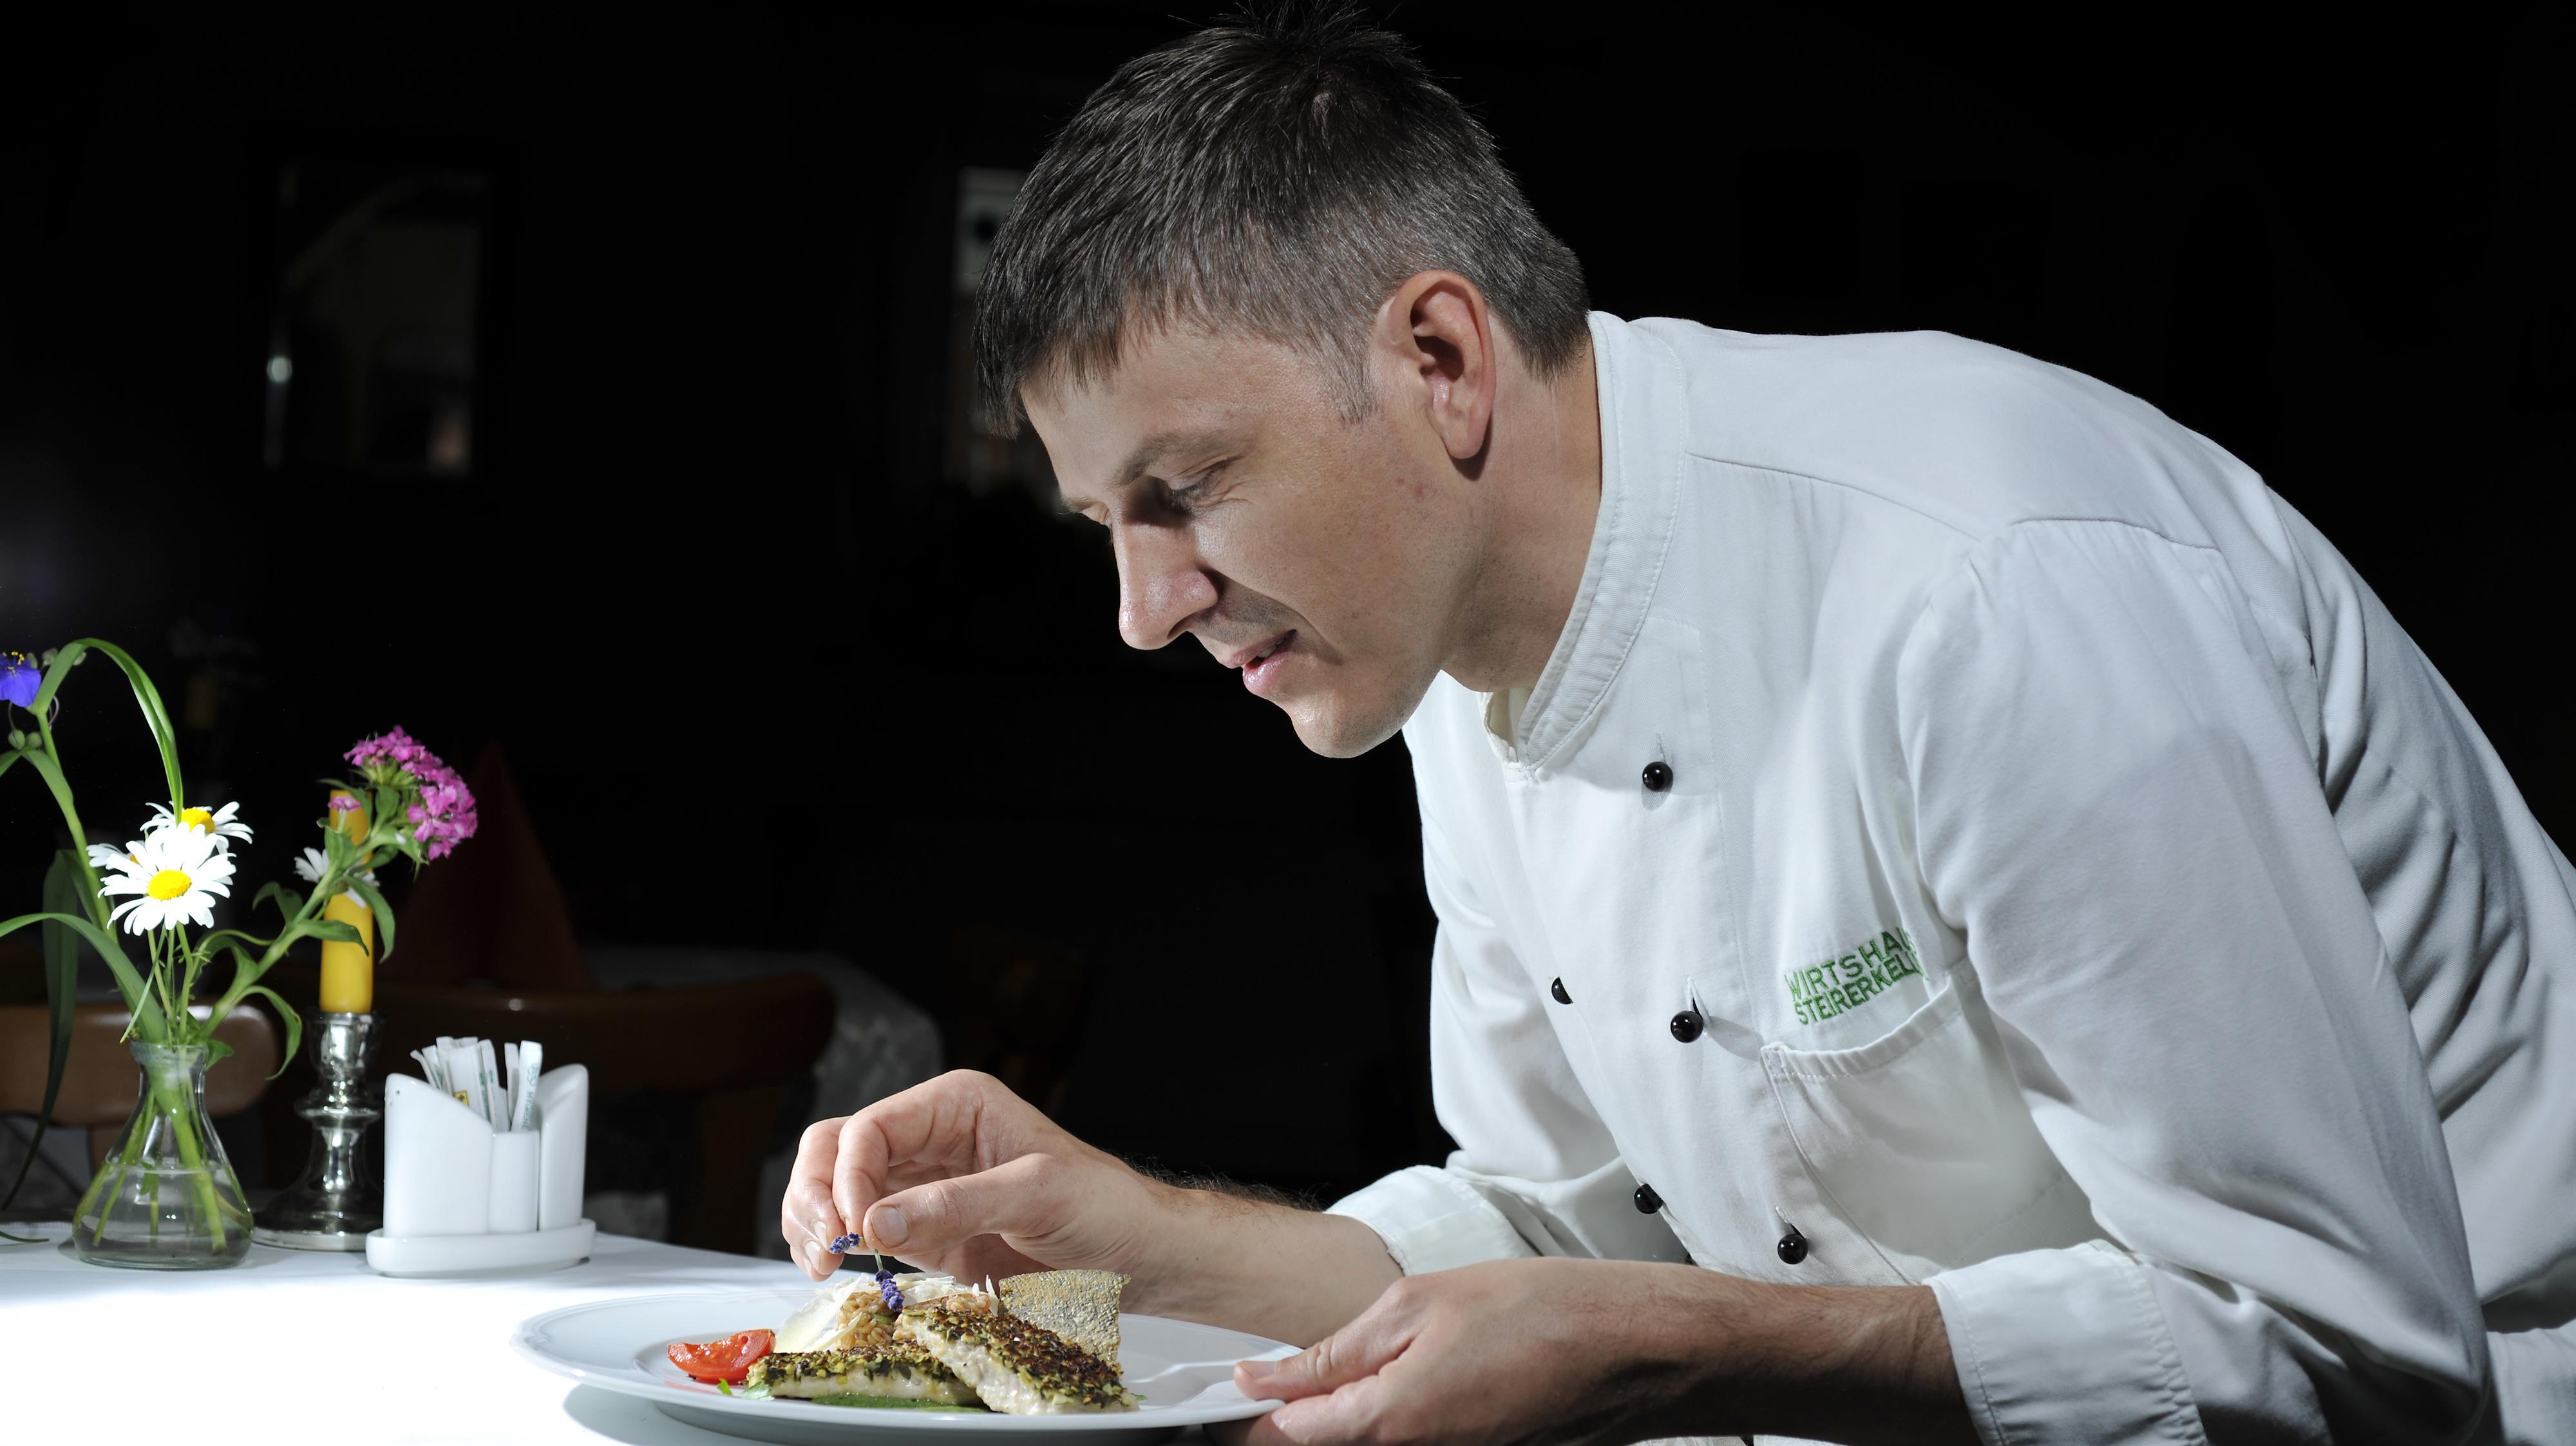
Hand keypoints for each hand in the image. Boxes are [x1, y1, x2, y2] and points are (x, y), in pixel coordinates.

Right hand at [781, 1069, 1161, 1285]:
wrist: (1135, 1254)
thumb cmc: (1104, 1206)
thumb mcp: (1039, 1194)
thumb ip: (958, 1205)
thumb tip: (878, 1222)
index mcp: (956, 1105)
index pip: (872, 1127)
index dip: (850, 1174)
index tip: (858, 1227)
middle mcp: (930, 1139)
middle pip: (835, 1149)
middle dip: (814, 1193)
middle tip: (825, 1246)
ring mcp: (921, 1187)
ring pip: (832, 1187)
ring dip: (812, 1221)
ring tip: (824, 1262)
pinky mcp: (922, 1232)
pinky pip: (859, 1230)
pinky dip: (835, 1246)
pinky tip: (838, 1269)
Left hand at [1226, 1261, 1970, 1445]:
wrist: (1638, 1349)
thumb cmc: (1546, 1312)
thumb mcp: (1418, 1304)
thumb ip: (1331, 1353)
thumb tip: (1262, 1380)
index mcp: (1389, 1423)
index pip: (1284, 1439)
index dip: (1248, 1417)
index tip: (1228, 1394)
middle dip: (1299, 1423)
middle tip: (1289, 1381)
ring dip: (1349, 1422)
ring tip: (1367, 1369)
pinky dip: (1397, 1423)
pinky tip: (1415, 1383)